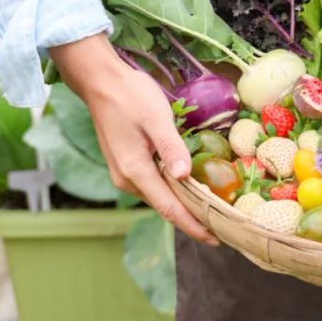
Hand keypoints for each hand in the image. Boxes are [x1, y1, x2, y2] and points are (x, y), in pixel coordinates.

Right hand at [49, 33, 216, 245]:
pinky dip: (172, 189)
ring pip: (158, 194)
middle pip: (164, 205)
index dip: (192, 225)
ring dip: (182, 203)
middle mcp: (127, 178)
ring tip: (210, 210)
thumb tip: (183, 177)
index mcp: (134, 170)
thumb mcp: (156, 118)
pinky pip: (153, 183)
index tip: (215, 239)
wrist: (100, 81)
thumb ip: (171, 147)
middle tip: (221, 226)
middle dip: (191, 218)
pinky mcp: (126, 162)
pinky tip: (189, 186)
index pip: (168, 208)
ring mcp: (124, 171)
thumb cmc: (129, 95)